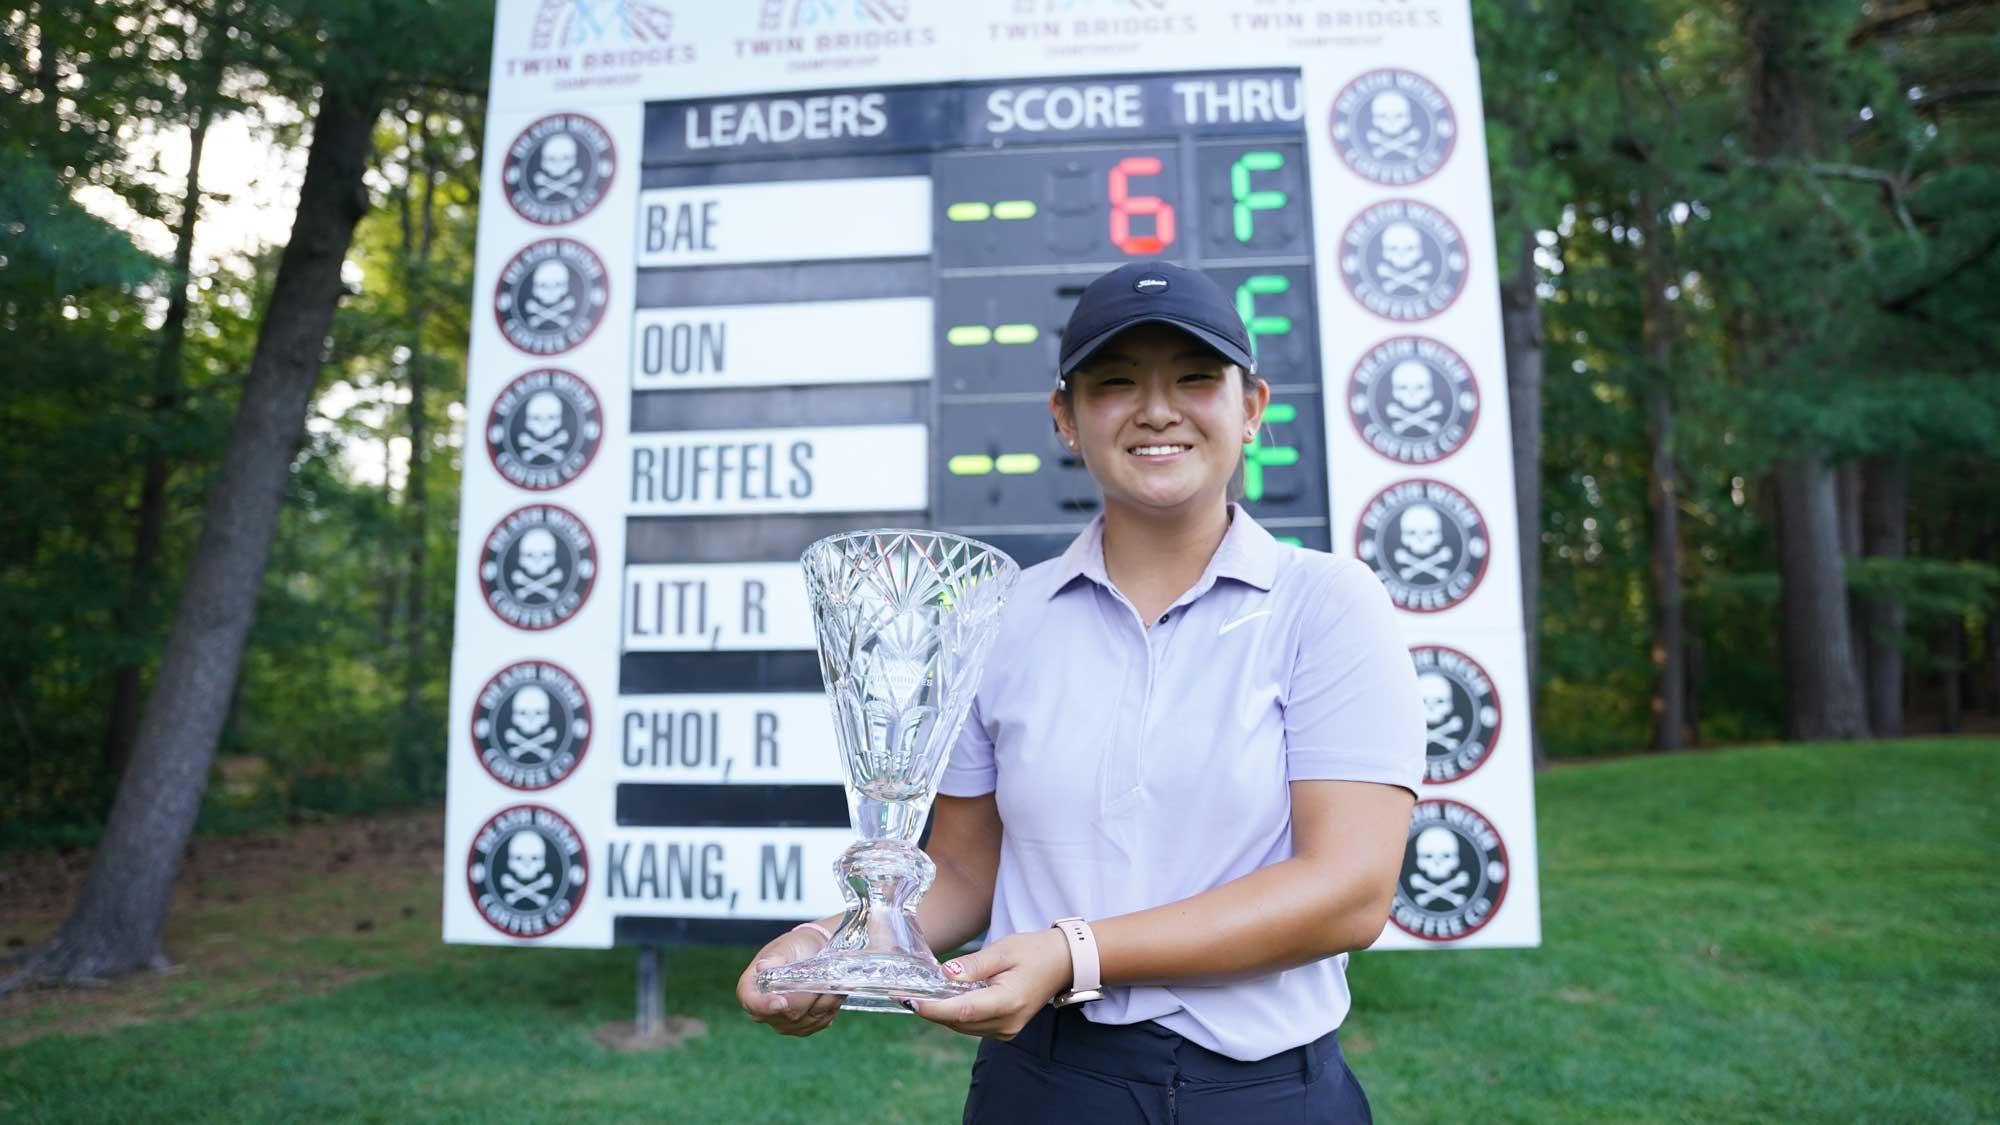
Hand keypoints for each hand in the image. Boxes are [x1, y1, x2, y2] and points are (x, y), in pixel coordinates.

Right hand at [736, 927, 842, 1036]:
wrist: (812, 953)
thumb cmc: (795, 947)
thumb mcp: (785, 946)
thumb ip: (775, 957)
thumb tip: (763, 966)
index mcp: (751, 987)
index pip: (752, 1002)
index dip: (765, 1005)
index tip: (781, 1001)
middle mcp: (762, 1010)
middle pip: (786, 1013)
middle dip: (808, 998)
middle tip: (824, 982)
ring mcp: (781, 1022)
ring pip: (805, 1020)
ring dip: (823, 1003)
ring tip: (835, 984)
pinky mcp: (800, 1027)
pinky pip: (816, 1024)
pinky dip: (829, 1010)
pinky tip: (834, 995)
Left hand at [905, 928, 1071, 1039]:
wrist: (1062, 963)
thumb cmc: (1034, 951)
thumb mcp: (1003, 949)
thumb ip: (974, 965)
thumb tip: (945, 975)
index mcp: (1008, 1001)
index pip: (963, 1010)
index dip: (933, 1008)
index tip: (910, 1001)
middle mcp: (1007, 1022)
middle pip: (959, 1021)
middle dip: (932, 1009)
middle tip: (906, 993)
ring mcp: (1007, 1030)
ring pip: (963, 1026)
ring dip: (942, 1013)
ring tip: (921, 994)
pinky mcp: (1005, 1030)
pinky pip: (972, 1026)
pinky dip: (956, 1014)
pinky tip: (946, 999)